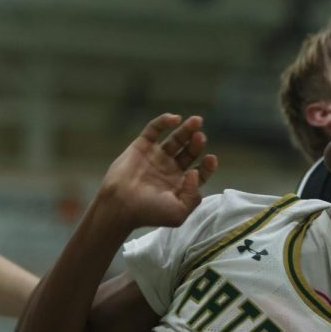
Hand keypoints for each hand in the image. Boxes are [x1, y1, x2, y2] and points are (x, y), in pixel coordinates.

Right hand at [100, 114, 217, 229]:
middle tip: (201, 137)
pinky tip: (175, 118)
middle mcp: (170, 169)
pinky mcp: (141, 146)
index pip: (200, 171)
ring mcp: (156, 156)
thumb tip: (195, 173)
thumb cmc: (149, 213)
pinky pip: (154, 129)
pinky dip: (164, 121)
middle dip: (197, 143)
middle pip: (189, 151)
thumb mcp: (179, 213)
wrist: (120, 205)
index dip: (207, 165)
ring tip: (197, 121)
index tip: (210, 159)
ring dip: (187, 129)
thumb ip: (193, 196)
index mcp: (180, 185)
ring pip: (176, 138)